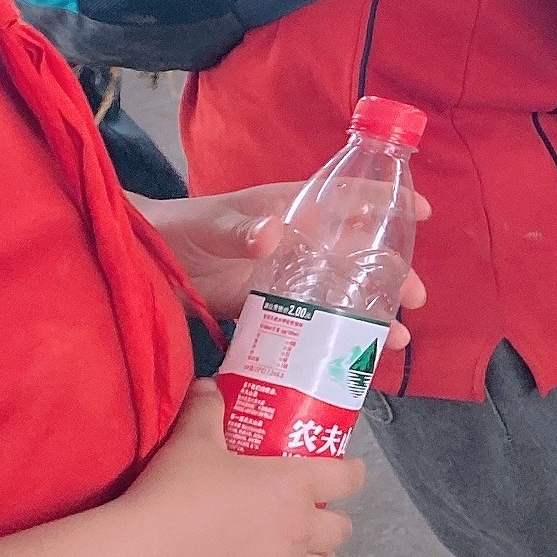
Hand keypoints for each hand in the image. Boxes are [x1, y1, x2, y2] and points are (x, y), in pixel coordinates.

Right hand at [113, 384, 363, 556]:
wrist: (140, 554)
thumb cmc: (176, 489)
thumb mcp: (192, 439)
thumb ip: (206, 410)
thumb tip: (208, 387)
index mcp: (296, 486)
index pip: (348, 479)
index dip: (353, 473)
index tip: (350, 470)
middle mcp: (298, 532)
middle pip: (340, 531)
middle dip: (333, 521)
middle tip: (312, 511)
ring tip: (296, 552)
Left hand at [136, 186, 427, 351]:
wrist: (135, 264)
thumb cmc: (176, 228)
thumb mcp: (208, 222)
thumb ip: (238, 228)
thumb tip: (274, 234)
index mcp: (290, 210)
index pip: (347, 199)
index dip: (386, 201)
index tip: (421, 211)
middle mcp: (298, 244)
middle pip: (357, 254)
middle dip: (391, 274)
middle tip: (414, 297)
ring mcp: (286, 279)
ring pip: (341, 292)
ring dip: (371, 313)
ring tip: (394, 338)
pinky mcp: (268, 310)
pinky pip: (311, 323)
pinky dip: (335, 338)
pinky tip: (352, 357)